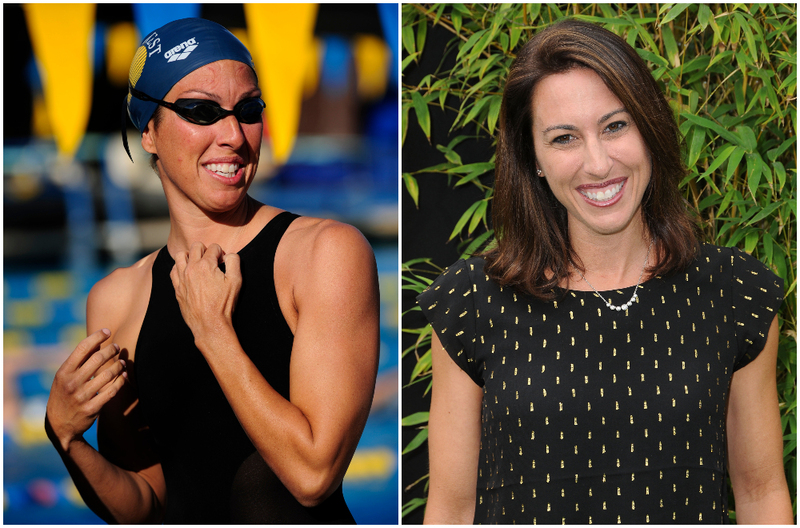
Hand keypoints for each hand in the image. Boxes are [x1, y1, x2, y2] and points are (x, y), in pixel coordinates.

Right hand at [45, 329, 126, 451]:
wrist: (59, 426)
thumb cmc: (64, 395)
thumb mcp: (63, 378)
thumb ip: (78, 362)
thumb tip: (97, 342)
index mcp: (63, 372)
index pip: (82, 348)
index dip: (96, 337)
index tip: (107, 331)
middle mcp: (71, 383)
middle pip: (98, 359)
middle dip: (111, 350)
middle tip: (117, 347)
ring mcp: (82, 396)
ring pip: (108, 374)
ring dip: (118, 365)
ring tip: (122, 361)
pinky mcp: (92, 408)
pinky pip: (112, 390)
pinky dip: (120, 380)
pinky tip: (124, 375)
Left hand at [170, 242, 241, 341]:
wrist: (210, 324)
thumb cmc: (224, 304)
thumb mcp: (236, 281)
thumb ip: (234, 261)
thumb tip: (228, 255)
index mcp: (206, 265)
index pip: (214, 247)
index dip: (221, 253)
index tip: (223, 262)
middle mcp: (191, 268)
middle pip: (196, 246)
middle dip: (206, 250)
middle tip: (212, 261)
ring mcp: (182, 278)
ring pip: (180, 255)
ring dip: (190, 255)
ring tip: (197, 263)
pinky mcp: (177, 288)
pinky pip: (173, 270)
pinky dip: (180, 267)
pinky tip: (188, 273)